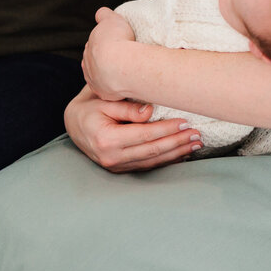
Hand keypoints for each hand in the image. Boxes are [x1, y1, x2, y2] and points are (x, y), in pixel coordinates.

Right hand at [64, 86, 201, 171]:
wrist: (73, 123)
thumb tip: (150, 111)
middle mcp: (112, 157)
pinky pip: (147, 166)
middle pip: (152, 150)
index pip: (145, 135)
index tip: (185, 122)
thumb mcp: (104, 101)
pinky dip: (166, 161)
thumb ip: (127, 107)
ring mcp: (116, 166)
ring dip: (176, 153)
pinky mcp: (120, 169)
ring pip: (152, 161)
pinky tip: (181, 155)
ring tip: (195, 144)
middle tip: (197, 134)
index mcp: (107, 139)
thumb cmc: (90, 108)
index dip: (167, 129)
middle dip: (177, 142)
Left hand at [81, 7, 136, 100]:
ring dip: (111, 76)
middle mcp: (88, 67)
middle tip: (122, 59)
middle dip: (106, 62)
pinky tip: (127, 84)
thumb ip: (104, 15)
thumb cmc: (118, 41)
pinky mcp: (105, 95)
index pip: (94, 48)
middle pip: (96, 64)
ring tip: (126, 73)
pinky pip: (110, 92)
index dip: (105, 45)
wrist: (121, 65)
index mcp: (88, 49)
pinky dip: (117, 88)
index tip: (115, 44)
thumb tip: (100, 13)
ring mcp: (95, 82)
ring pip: (102, 79)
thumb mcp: (111, 19)